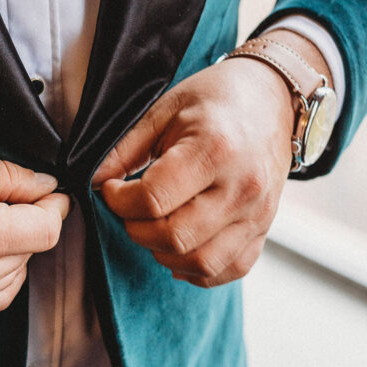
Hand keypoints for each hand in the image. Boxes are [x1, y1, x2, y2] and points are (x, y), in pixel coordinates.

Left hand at [92, 58, 296, 286]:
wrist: (272, 97)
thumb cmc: (216, 99)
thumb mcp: (164, 109)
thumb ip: (126, 149)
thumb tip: (94, 182)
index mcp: (215, 150)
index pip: (153, 199)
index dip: (119, 201)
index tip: (112, 189)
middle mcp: (242, 187)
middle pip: (175, 237)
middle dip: (137, 229)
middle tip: (129, 210)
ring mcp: (258, 213)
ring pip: (201, 263)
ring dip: (164, 253)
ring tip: (153, 228)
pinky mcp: (264, 229)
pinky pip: (230, 269)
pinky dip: (198, 269)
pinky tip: (180, 248)